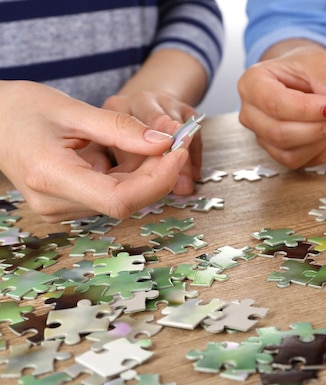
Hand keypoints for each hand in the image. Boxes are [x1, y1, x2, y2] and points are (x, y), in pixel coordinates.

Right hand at [0, 81, 188, 221]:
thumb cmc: (22, 109)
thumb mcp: (72, 109)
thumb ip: (119, 128)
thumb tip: (163, 143)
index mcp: (51, 178)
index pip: (120, 199)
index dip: (158, 180)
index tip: (178, 151)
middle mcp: (56, 204)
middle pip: (127, 201)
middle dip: (158, 172)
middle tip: (176, 140)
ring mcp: (61, 209)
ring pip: (123, 199)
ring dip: (147, 173)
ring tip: (153, 139)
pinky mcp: (69, 205)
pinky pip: (112, 194)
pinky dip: (131, 175)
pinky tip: (132, 152)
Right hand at [237, 40, 325, 167]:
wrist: (299, 77)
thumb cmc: (302, 66)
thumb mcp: (317, 61)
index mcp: (252, 83)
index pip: (276, 104)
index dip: (308, 110)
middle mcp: (250, 113)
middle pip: (281, 133)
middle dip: (319, 128)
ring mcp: (261, 136)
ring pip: (289, 154)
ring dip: (321, 142)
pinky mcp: (275, 152)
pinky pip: (298, 161)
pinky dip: (320, 151)